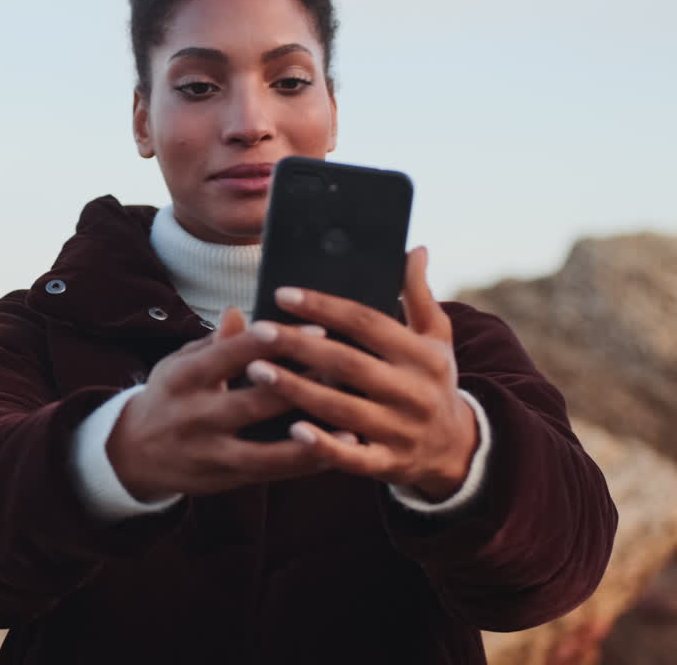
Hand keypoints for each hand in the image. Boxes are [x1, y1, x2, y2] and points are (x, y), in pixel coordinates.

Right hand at [106, 307, 357, 500]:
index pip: (230, 356)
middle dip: (302, 384)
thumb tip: (239, 313)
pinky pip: (271, 473)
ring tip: (351, 419)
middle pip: (255, 401)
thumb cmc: (168, 396)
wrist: (133, 453)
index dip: (272, 342)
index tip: (313, 325)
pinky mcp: (226, 479)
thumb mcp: (179, 363)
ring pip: (267, 449)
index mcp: (184, 379)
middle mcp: (196, 417)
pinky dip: (305, 463)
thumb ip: (214, 344)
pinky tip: (338, 452)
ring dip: (311, 435)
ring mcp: (211, 452)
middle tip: (346, 367)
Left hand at [242, 246, 478, 501]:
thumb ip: (419, 294)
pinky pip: (353, 457)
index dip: (324, 307)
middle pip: (347, 363)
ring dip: (297, 390)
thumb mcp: (435, 338)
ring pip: (342, 408)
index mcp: (421, 354)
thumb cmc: (432, 380)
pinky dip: (323, 445)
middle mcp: (412, 391)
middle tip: (257, 330)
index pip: (367, 323)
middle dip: (299, 345)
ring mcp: (400, 430)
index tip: (283, 294)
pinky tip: (292, 430)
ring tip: (255, 370)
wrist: (457, 449)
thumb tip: (414, 249)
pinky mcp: (389, 463)